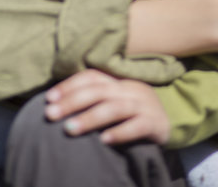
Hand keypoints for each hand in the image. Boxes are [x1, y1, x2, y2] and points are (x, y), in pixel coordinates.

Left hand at [45, 70, 169, 144]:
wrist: (169, 124)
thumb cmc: (132, 114)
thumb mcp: (115, 101)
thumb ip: (94, 99)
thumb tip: (58, 106)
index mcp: (118, 82)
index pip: (91, 76)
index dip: (69, 85)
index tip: (49, 99)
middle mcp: (130, 89)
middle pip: (98, 91)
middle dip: (72, 102)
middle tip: (50, 115)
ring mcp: (143, 105)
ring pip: (114, 107)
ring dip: (90, 118)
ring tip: (69, 129)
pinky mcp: (155, 123)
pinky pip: (137, 126)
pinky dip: (120, 132)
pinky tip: (104, 141)